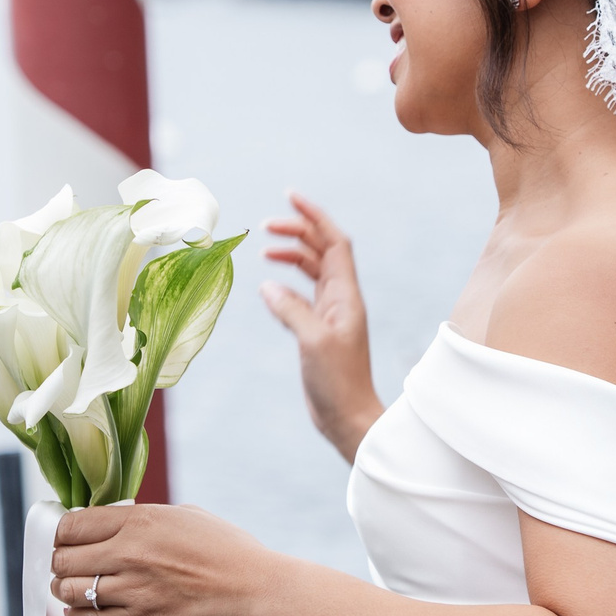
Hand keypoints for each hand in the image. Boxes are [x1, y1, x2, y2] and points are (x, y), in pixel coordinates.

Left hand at [50, 504, 291, 615]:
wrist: (254, 589)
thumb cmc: (226, 549)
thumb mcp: (184, 515)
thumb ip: (143, 518)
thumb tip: (114, 523)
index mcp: (139, 519)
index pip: (72, 525)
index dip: (61, 533)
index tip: (66, 539)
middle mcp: (129, 552)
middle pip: (63, 558)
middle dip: (59, 563)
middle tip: (66, 566)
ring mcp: (132, 589)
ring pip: (68, 591)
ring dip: (64, 591)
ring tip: (72, 590)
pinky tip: (83, 613)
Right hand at [261, 193, 381, 461]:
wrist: (349, 418)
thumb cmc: (338, 383)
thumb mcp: (312, 342)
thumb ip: (291, 311)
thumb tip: (268, 287)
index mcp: (346, 296)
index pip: (334, 242)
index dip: (315, 217)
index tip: (291, 197)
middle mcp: (341, 300)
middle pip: (322, 251)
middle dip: (298, 231)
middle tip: (267, 225)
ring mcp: (331, 314)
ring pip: (312, 271)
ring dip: (292, 255)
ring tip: (266, 250)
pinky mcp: (319, 330)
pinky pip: (303, 295)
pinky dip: (287, 284)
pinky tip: (269, 287)